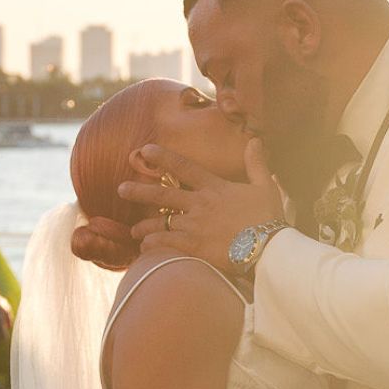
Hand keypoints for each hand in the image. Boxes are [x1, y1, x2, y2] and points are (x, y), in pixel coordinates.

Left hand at [119, 136, 286, 273]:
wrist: (268, 248)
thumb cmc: (268, 218)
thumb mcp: (265, 186)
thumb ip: (256, 164)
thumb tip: (256, 141)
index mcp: (215, 187)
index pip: (184, 167)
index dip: (163, 157)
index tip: (145, 150)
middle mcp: (200, 204)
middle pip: (163, 194)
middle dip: (139, 191)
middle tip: (120, 189)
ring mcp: (195, 225)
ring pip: (160, 222)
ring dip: (144, 226)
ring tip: (133, 230)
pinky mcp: (194, 246)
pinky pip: (166, 243)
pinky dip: (153, 244)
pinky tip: (145, 247)